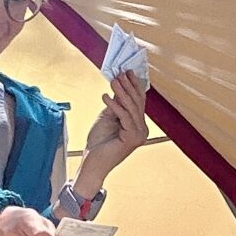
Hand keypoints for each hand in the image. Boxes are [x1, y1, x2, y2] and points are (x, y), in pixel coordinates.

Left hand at [77, 71, 150, 190]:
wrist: (93, 162)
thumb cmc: (99, 143)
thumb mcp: (108, 117)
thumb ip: (116, 104)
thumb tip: (119, 86)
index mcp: (138, 125)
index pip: (138, 102)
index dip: (133, 86)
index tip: (127, 72)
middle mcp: (142, 130)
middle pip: (136, 103)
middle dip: (128, 87)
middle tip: (121, 74)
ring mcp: (139, 135)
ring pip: (131, 108)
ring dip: (122, 93)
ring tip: (114, 81)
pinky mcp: (132, 139)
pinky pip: (124, 117)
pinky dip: (114, 105)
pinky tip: (105, 96)